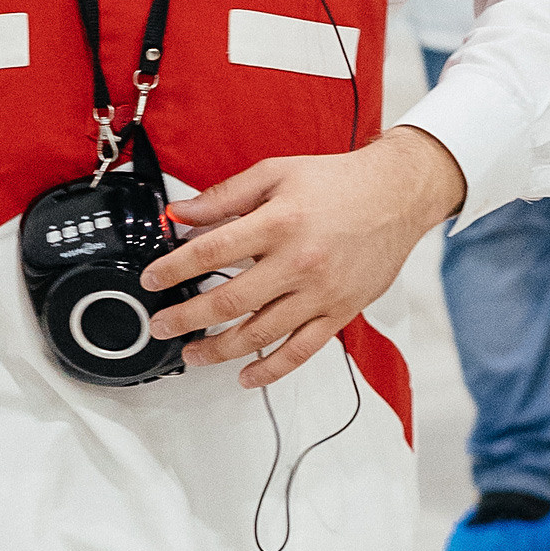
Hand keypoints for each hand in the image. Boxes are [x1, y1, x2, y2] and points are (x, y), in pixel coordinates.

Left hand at [145, 127, 465, 389]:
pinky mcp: (340, 311)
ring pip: (261, 334)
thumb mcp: (275, 173)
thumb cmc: (338, 182)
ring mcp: (321, 293)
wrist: (397, 195)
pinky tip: (246, 377)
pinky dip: (272, 370)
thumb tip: (181, 213)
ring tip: (193, 355)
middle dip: (186, 318)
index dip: (175, 269)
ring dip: (220, 350)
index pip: (212, 252)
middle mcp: (299, 262)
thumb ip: (225, 196)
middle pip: (229, 301)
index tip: (152, 281)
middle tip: (162, 326)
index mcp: (279, 223)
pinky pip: (302, 350)